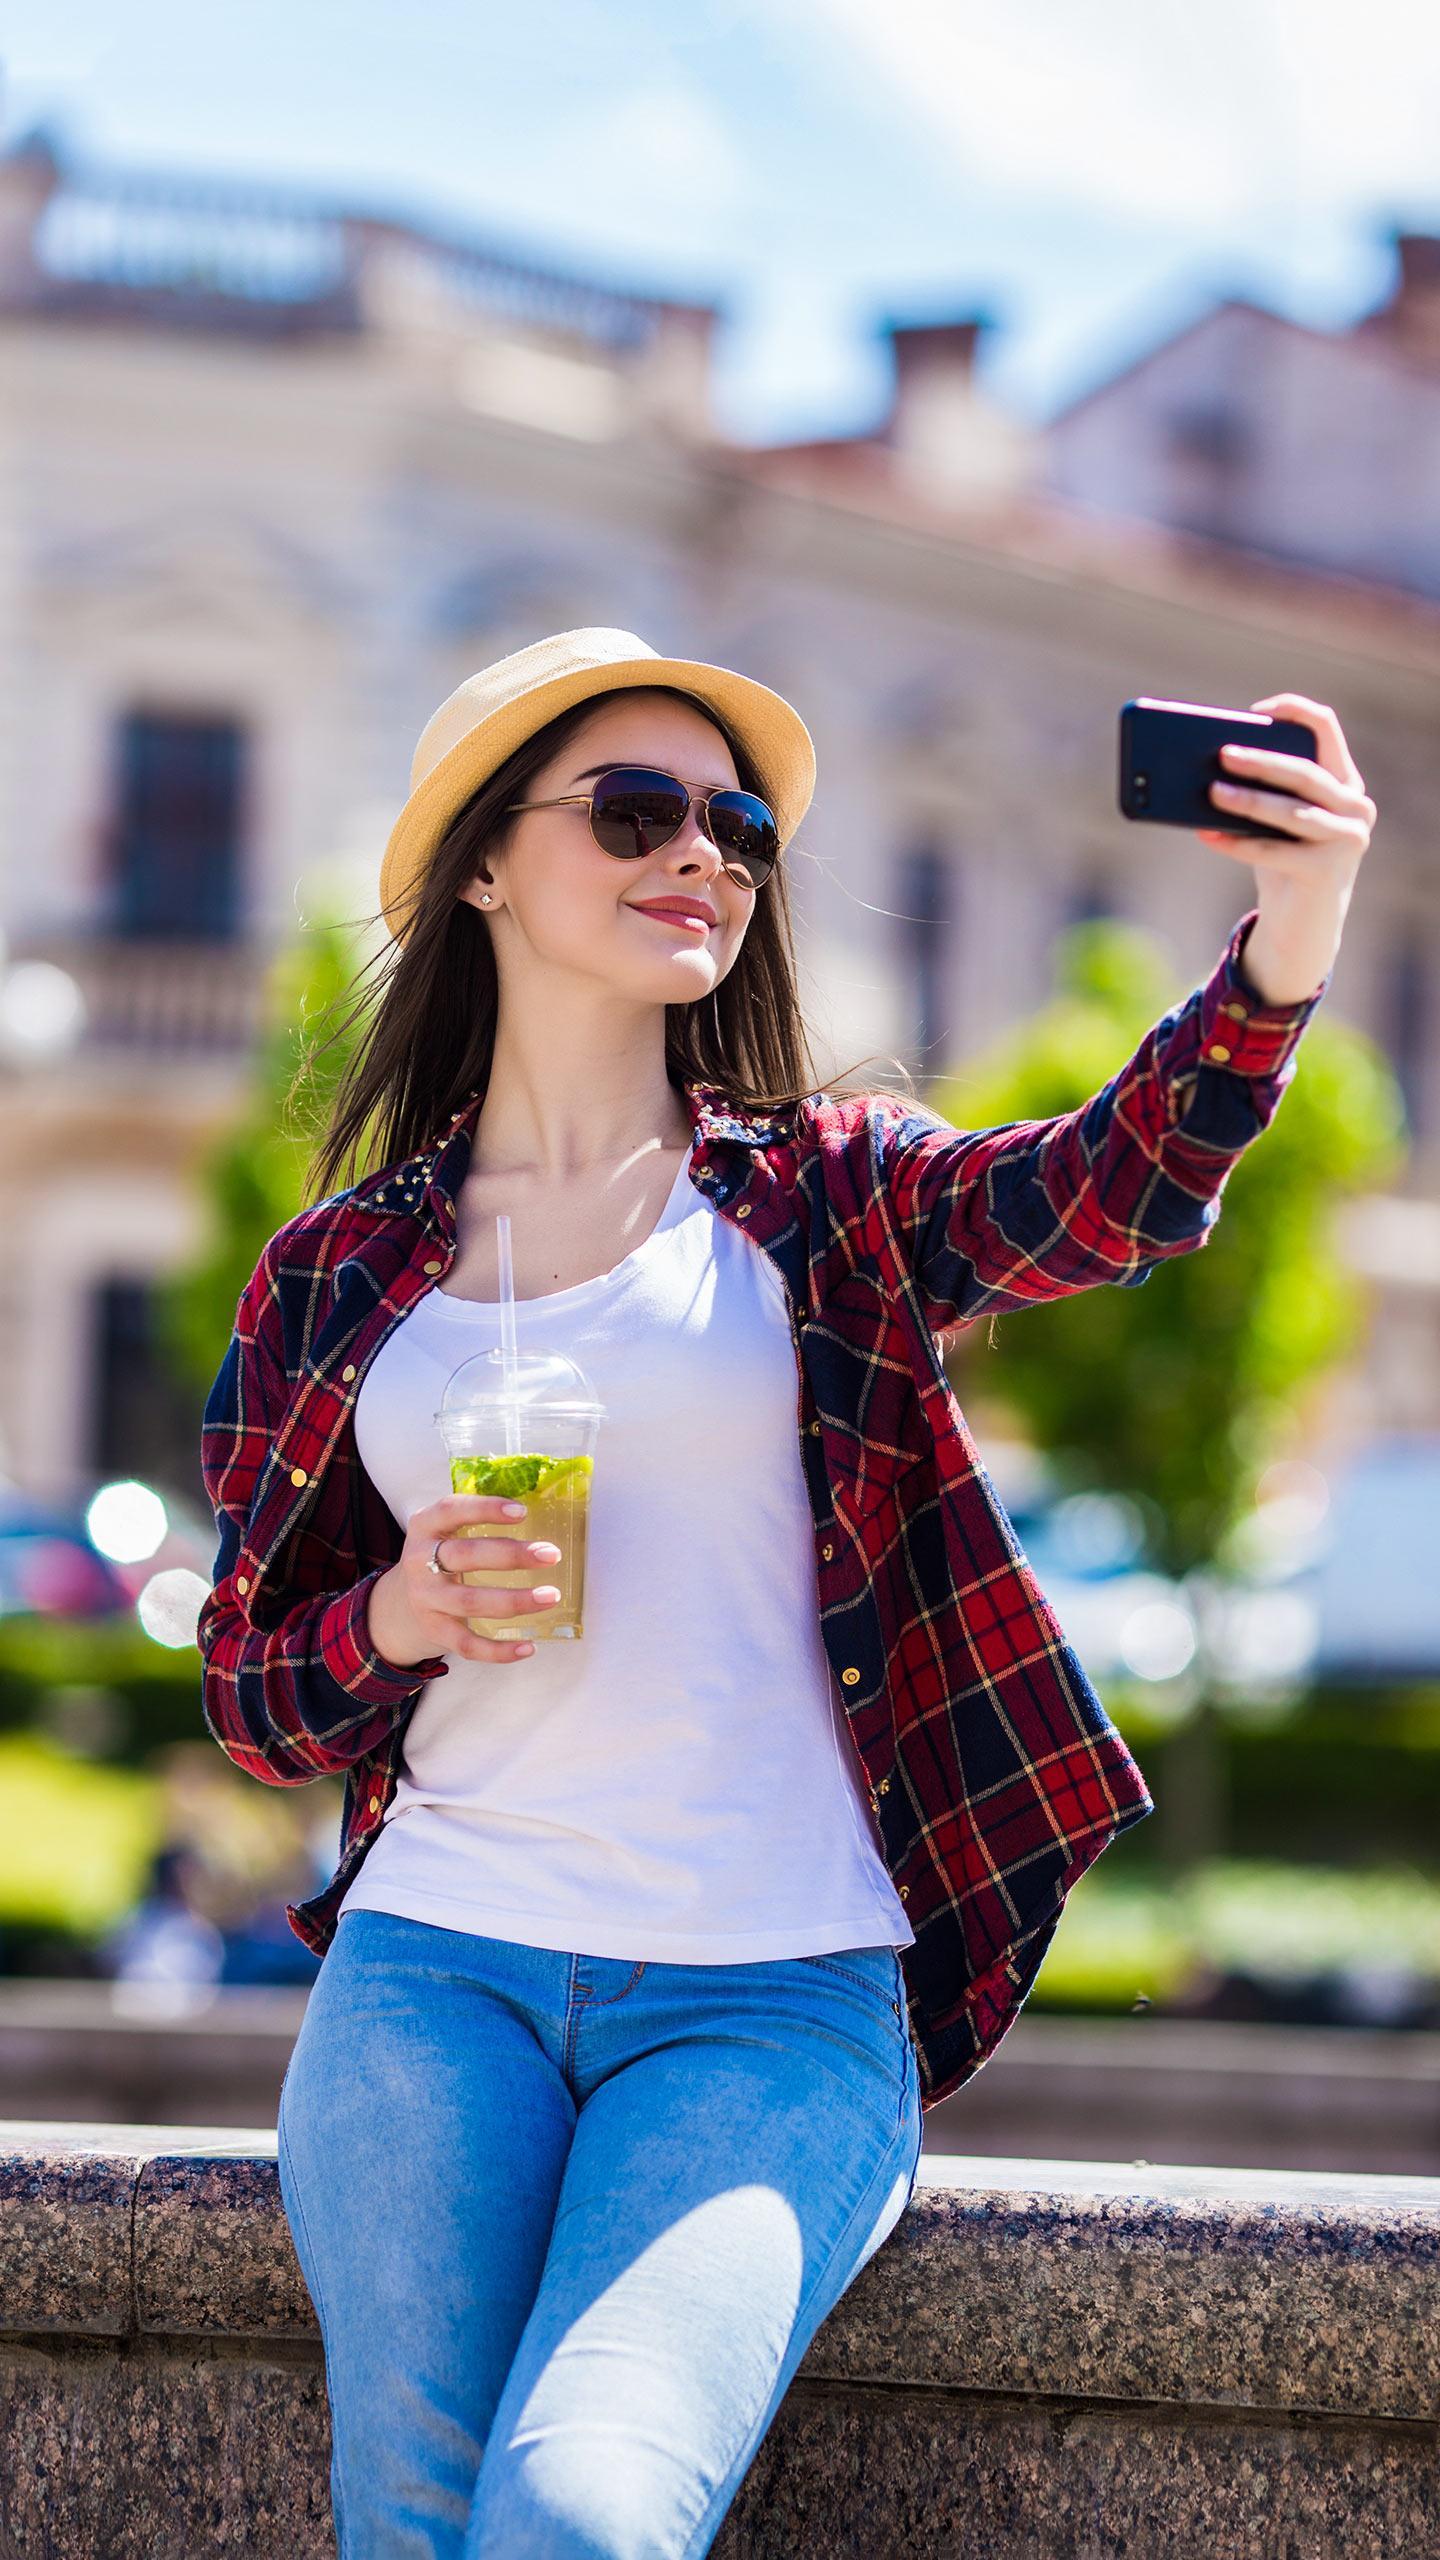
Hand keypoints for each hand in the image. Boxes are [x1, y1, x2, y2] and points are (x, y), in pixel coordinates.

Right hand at [366, 1493, 562, 1667]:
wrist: (400, 1604)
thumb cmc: (441, 1558)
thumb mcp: (446, 1532)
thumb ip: (479, 1521)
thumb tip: (542, 1512)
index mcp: (424, 1526)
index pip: (451, 1510)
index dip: (486, 1509)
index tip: (523, 1512)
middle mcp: (419, 1562)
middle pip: (465, 1557)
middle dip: (511, 1555)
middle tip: (550, 1554)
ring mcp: (425, 1599)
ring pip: (470, 1603)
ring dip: (515, 1600)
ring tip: (551, 1597)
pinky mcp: (434, 1631)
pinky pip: (467, 1645)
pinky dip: (498, 1650)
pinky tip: (528, 1646)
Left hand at [1195, 693, 1375, 1004]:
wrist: (1303, 922)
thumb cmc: (1283, 858)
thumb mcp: (1276, 819)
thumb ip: (1261, 790)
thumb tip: (1206, 768)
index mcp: (1343, 781)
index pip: (1326, 728)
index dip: (1293, 711)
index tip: (1255, 711)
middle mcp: (1355, 807)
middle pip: (1305, 773)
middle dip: (1262, 761)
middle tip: (1223, 754)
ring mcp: (1347, 840)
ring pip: (1291, 813)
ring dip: (1248, 801)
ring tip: (1211, 792)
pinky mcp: (1327, 873)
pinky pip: (1275, 853)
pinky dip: (1238, 843)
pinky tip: (1207, 835)